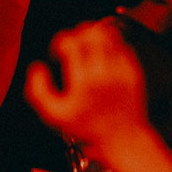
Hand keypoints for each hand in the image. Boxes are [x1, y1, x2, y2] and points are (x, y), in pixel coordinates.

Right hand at [24, 19, 148, 151]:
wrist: (122, 138)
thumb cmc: (86, 127)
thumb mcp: (53, 115)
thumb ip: (38, 91)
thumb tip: (38, 67)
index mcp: (83, 81)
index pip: (70, 42)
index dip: (59, 43)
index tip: (58, 54)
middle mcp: (104, 72)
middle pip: (90, 32)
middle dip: (77, 34)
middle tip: (73, 47)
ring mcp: (121, 70)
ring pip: (109, 34)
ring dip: (95, 36)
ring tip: (88, 48)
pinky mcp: (133, 71)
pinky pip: (122, 46)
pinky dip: (110, 47)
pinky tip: (103, 59)